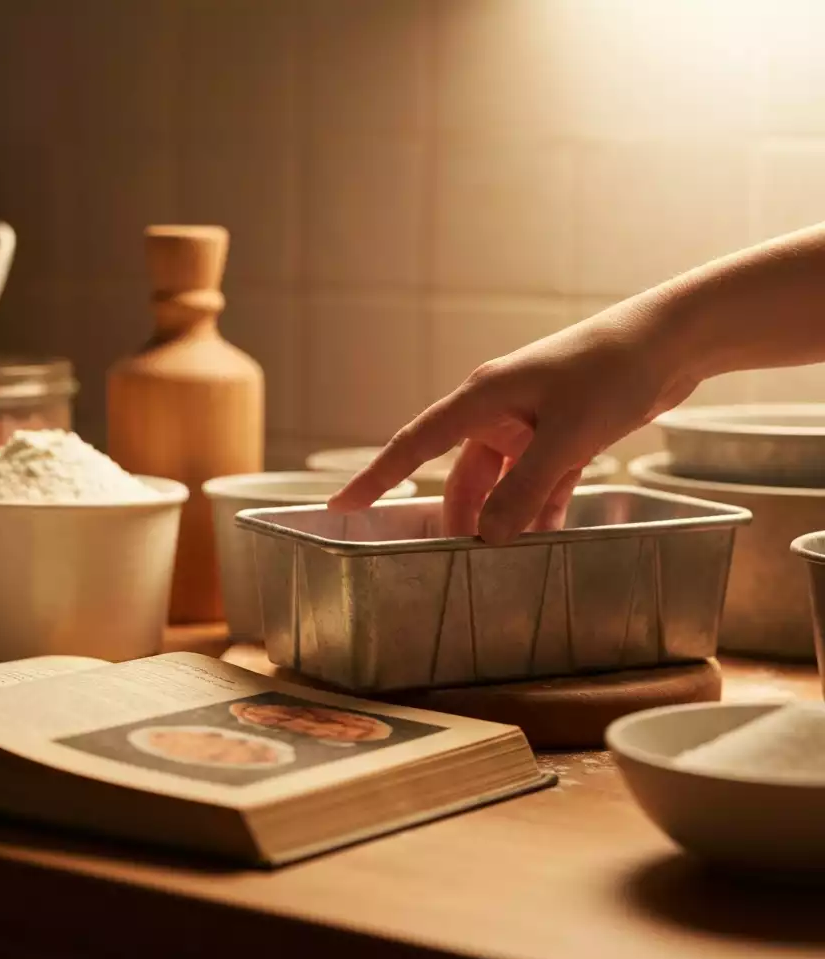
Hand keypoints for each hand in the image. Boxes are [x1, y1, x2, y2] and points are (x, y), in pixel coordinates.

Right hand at [328, 310, 697, 542]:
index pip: (414, 444)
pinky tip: (548, 540)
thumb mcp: (567, 437)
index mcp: (483, 398)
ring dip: (506, 519)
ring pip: (502, 483)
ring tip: (509, 562)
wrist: (673, 340)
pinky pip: (538, 481)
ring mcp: (529, 422)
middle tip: (455, 562)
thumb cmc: (614, 371)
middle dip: (461, 520)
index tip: (342, 504)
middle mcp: (498, 410)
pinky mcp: (560, 433)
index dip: (375, 476)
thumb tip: (485, 537)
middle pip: (463, 476)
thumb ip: (524, 491)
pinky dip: (541, 509)